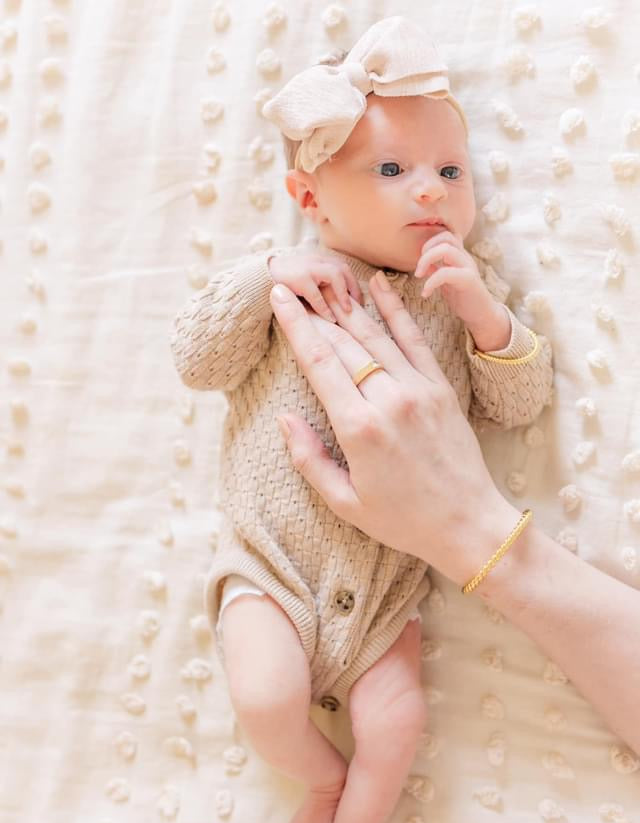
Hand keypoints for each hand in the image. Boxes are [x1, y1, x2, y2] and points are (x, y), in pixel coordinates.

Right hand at [268, 252, 363, 323]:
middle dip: (353, 288)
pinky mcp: (298, 278)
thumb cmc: (284, 283)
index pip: (343, 267)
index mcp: (319, 260)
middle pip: (343, 269)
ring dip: (343, 294)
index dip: (353, 284)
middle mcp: (315, 260)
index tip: (359, 300)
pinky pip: (316, 293)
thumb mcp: (306, 279)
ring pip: (335, 275)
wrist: (259, 278)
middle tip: (358, 307)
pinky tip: (330, 318)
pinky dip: (325, 307)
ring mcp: (307, 267)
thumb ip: (321, 284)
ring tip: (348, 311)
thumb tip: (340, 301)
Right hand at [269, 274, 519, 583]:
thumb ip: (309, 459)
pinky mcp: (440, 389)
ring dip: (346, 305)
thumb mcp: (344, 502)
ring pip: (374, 336)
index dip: (296, 326)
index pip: (319, 363)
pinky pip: (414, 340)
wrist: (468, 524)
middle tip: (292, 282)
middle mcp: (388, 400)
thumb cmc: (403, 521)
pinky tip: (377, 286)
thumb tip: (285, 418)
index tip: (278, 298)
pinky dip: (395, 311)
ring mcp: (417, 390)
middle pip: (343, 343)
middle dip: (314, 310)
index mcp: (358, 428)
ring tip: (323, 279)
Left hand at [415, 231, 510, 350]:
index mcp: (459, 256)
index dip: (430, 243)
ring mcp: (468, 267)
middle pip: (446, 237)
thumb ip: (437, 270)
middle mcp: (465, 258)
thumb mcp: (447, 282)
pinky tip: (426, 293)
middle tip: (418, 269)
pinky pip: (446, 273)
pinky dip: (431, 281)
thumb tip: (423, 265)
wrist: (482, 314)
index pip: (446, 235)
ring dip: (426, 260)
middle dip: (427, 248)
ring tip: (419, 276)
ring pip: (447, 250)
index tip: (421, 262)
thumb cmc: (463, 298)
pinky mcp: (468, 280)